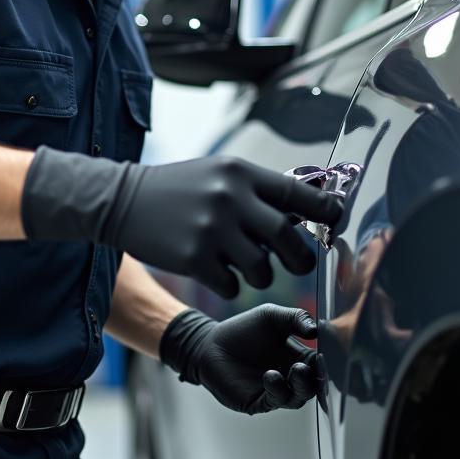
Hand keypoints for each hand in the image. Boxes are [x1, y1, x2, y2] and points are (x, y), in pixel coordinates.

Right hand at [21, 148, 342, 298]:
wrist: (122, 200)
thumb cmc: (180, 188)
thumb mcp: (220, 173)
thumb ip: (258, 190)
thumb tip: (307, 211)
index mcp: (242, 173)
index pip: (300, 194)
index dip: (326, 211)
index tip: (337, 220)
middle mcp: (231, 198)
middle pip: (290, 239)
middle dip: (299, 258)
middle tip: (295, 263)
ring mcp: (212, 230)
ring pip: (263, 269)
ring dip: (260, 274)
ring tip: (244, 265)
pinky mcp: (194, 258)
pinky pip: (232, 285)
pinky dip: (229, 284)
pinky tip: (215, 270)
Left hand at [159, 304, 325, 414]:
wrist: (211, 344)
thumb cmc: (243, 330)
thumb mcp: (271, 316)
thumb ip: (295, 318)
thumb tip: (317, 330)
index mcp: (301, 358)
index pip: (324, 364)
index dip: (333, 364)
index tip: (342, 359)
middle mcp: (293, 378)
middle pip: (316, 384)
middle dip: (320, 378)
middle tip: (316, 366)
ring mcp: (278, 392)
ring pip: (299, 396)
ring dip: (301, 385)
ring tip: (296, 370)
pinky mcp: (259, 402)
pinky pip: (275, 401)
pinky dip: (277, 390)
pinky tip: (271, 376)